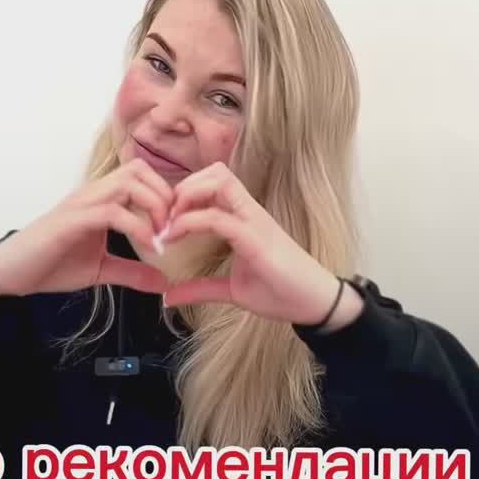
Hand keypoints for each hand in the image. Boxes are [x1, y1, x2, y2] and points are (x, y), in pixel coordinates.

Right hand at [0, 158, 174, 301]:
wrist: (8, 273)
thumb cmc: (49, 264)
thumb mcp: (100, 270)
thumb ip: (132, 272)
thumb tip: (164, 283)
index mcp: (100, 199)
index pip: (141, 175)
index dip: (165, 195)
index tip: (175, 228)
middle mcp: (92, 194)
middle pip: (139, 170)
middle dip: (165, 196)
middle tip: (172, 230)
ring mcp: (81, 204)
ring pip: (128, 182)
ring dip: (155, 207)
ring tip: (161, 237)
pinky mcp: (71, 221)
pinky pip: (112, 211)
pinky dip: (138, 227)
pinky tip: (149, 248)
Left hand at [160, 162, 342, 323]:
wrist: (314, 305)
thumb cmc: (280, 293)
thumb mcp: (231, 291)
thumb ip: (201, 289)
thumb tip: (169, 296)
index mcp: (245, 218)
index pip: (215, 182)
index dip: (185, 194)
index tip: (164, 223)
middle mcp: (250, 213)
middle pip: (216, 172)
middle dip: (184, 188)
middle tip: (164, 218)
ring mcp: (255, 222)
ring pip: (220, 181)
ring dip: (188, 196)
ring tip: (170, 224)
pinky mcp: (256, 240)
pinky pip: (219, 218)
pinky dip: (190, 223)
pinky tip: (173, 239)